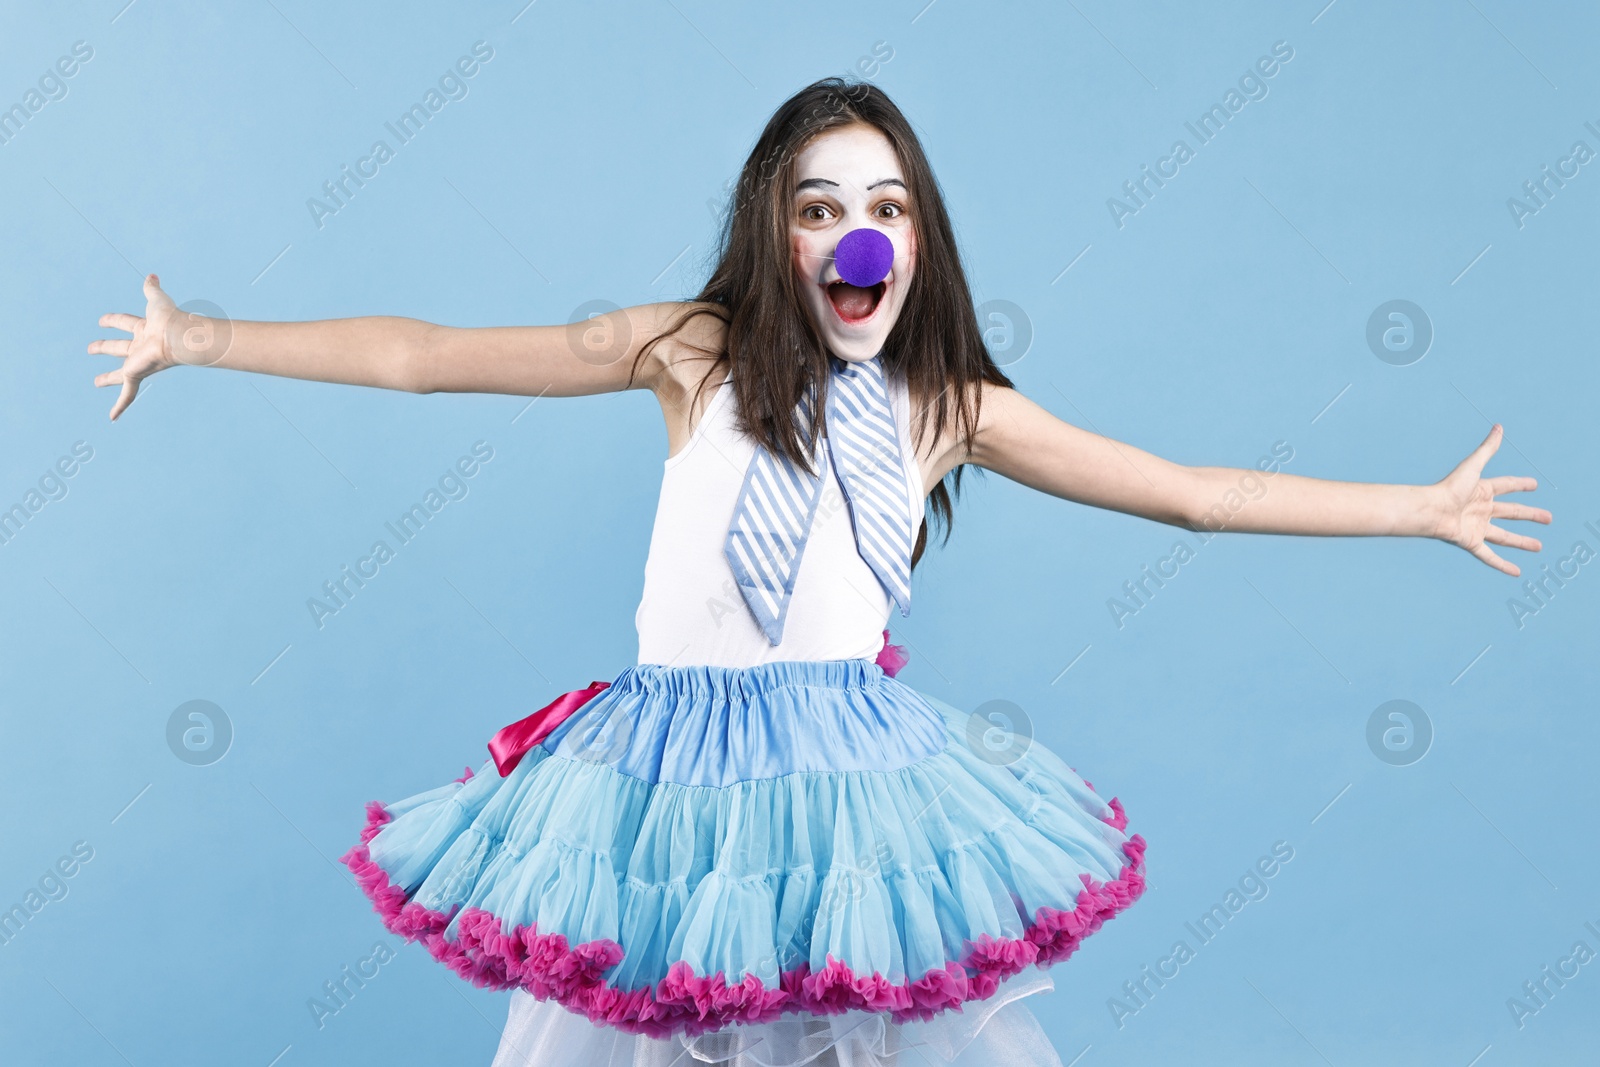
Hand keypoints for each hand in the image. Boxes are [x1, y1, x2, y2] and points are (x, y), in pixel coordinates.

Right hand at [88, 273, 190, 420]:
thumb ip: (152, 288)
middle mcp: (140, 347)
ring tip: (96, 383)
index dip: (113, 320)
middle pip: (118, 347)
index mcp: (145, 329)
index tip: (102, 320)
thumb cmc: (171, 318)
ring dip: (108, 379)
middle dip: (104, 347)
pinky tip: (112, 418)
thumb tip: (152, 275)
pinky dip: (120, 407)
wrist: (180, 337)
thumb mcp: (157, 300)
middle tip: (91, 348)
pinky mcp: (136, 375)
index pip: (125, 323)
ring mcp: (138, 363)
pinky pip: (127, 394)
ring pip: (120, 373)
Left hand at [1430, 424, 1550, 575]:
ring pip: (1505, 537)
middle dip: (1531, 515)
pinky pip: (1490, 556)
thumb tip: (1499, 427)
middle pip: (1512, 513)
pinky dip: (1502, 564)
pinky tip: (1516, 572)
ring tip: (1539, 547)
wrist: (1430, 510)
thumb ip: (1487, 449)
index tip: (1534, 485)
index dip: (1520, 485)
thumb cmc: (1448, 488)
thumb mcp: (1472, 467)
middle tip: (1549, 518)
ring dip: (1522, 542)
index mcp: (1482, 491)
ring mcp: (1477, 527)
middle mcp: (1481, 509)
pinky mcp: (1471, 542)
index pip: (1507, 486)